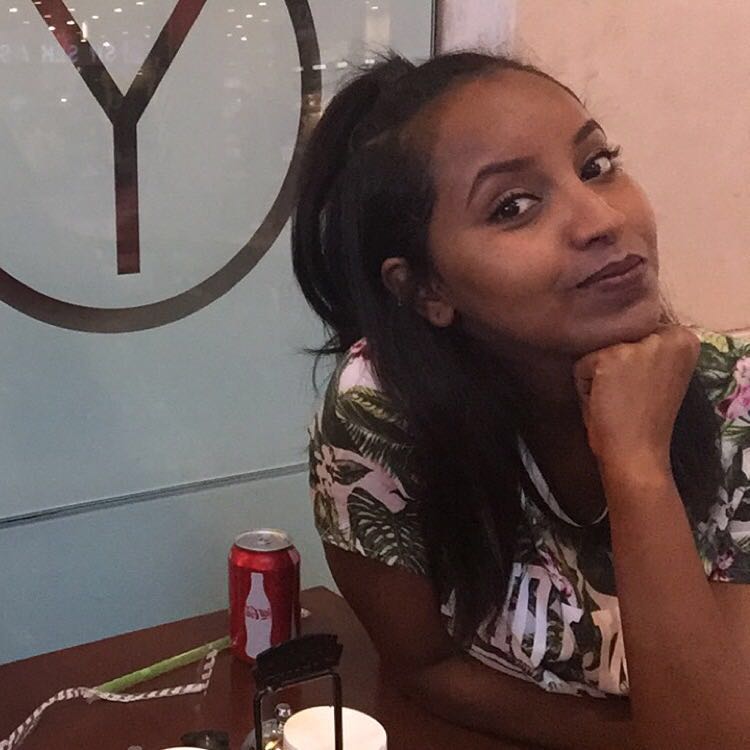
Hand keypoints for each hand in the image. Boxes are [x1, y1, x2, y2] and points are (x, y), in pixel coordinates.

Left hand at [573, 325, 700, 470]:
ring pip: (598, 351)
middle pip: (618, 338)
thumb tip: (615, 331)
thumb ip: (649, 351)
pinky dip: (584, 387)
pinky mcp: (609, 357)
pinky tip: (603, 404)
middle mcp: (667, 335)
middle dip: (615, 366)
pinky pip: (581, 367)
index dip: (632, 362)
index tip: (642, 388)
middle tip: (628, 398)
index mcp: (685, 339)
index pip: (640, 333)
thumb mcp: (660, 375)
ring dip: (599, 377)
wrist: (637, 454)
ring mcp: (637, 345)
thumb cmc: (647, 421)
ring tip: (615, 401)